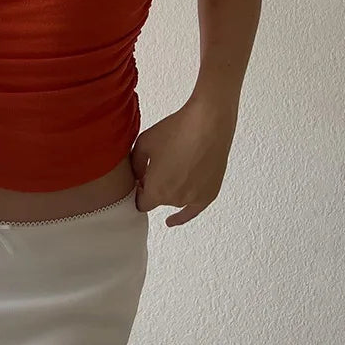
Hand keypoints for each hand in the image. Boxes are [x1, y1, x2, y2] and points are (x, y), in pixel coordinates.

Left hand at [130, 98, 235, 226]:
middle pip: (158, 200)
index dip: (138, 191)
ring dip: (171, 189)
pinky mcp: (209, 194)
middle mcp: (175, 200)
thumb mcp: (143, 144)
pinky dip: (181, 216)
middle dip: (154, 186)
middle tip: (159, 163)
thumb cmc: (175, 131)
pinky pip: (192, 212)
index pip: (140, 203)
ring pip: (174, 200)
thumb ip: (135, 166)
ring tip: (175, 163)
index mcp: (156, 190)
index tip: (139, 181)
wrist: (207, 124)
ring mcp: (194, 198)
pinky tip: (171, 221)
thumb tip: (138, 178)